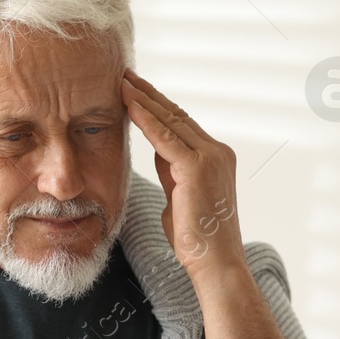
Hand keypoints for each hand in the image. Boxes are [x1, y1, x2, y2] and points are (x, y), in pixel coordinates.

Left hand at [121, 70, 245, 277]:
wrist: (214, 263)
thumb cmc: (196, 239)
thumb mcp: (179, 196)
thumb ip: (171, 171)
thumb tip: (157, 152)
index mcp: (215, 157)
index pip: (181, 123)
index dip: (156, 106)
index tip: (135, 90)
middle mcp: (217, 152)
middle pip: (176, 115)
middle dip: (148, 95)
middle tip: (125, 75)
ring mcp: (210, 157)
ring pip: (170, 121)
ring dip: (143, 100)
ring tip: (122, 82)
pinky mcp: (197, 168)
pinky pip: (165, 138)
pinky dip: (146, 120)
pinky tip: (130, 105)